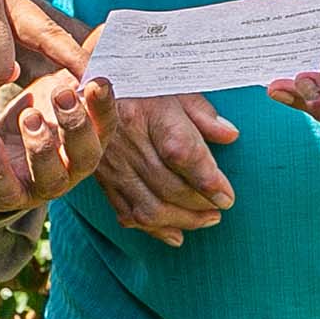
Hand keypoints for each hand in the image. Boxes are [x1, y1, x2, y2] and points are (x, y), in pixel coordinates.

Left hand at [0, 71, 114, 212]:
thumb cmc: (31, 118)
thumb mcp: (50, 91)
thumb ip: (71, 73)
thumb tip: (96, 44)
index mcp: (87, 140)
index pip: (105, 127)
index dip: (104, 107)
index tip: (97, 82)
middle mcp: (71, 167)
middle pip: (87, 156)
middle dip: (77, 126)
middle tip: (63, 95)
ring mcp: (42, 186)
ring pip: (52, 179)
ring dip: (42, 147)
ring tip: (29, 116)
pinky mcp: (11, 196)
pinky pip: (8, 190)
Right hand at [96, 93, 240, 247]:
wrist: (89, 88)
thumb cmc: (141, 84)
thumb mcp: (175, 86)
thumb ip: (203, 113)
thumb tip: (230, 136)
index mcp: (149, 113)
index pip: (182, 153)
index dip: (207, 180)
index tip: (227, 196)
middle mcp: (128, 142)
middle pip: (168, 186)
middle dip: (199, 205)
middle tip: (221, 209)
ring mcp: (113, 165)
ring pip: (148, 207)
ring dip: (181, 221)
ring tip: (206, 221)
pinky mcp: (103, 180)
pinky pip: (127, 213)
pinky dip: (154, 229)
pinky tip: (175, 233)